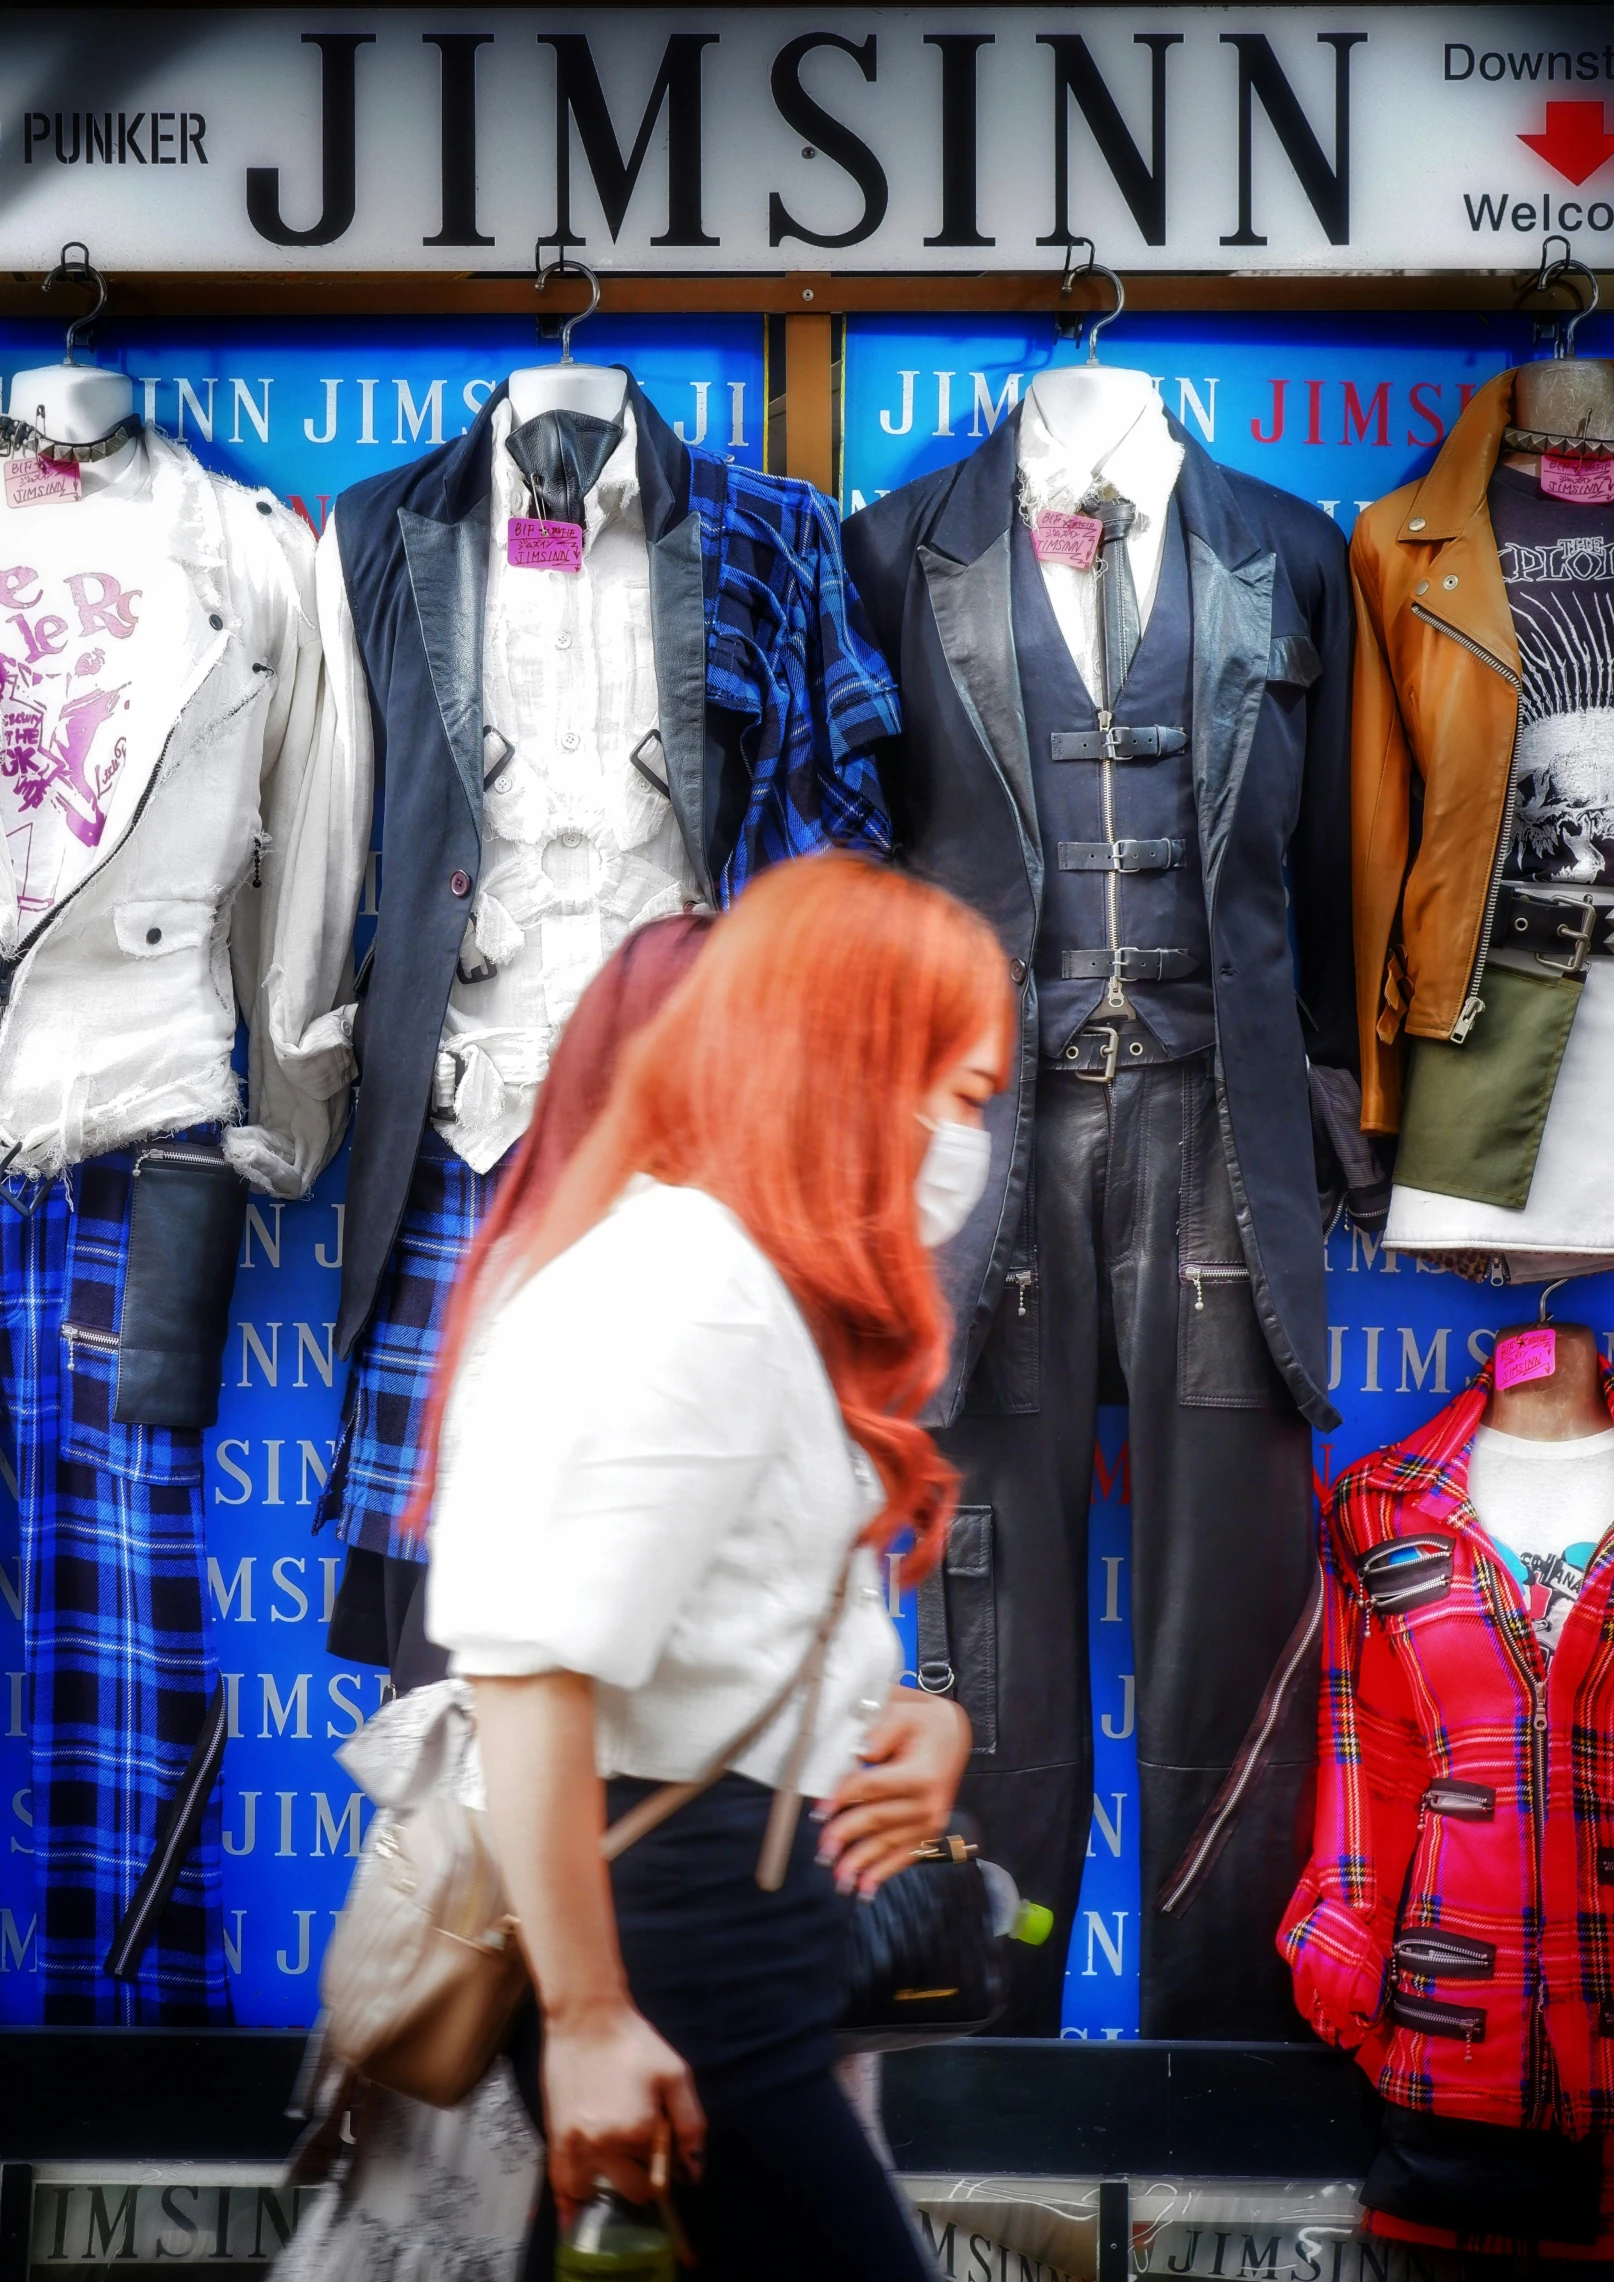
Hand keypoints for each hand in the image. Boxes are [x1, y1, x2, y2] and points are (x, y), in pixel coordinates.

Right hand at [541, 1999, 705, 2222]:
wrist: (586, 2018)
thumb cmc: (635, 2044)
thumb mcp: (675, 2075)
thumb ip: (691, 2125)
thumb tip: (695, 2172)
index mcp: (638, 2131)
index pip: (658, 2176)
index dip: (664, 2170)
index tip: (665, 2160)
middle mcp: (604, 2146)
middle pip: (629, 2189)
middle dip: (639, 2178)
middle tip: (641, 2155)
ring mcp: (575, 2145)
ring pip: (592, 2192)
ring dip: (605, 2190)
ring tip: (614, 2178)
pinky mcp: (555, 2137)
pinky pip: (559, 2182)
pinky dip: (567, 2204)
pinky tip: (572, 2220)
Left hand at [815, 1686, 971, 1897]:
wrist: (954, 1735)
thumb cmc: (924, 1721)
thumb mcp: (904, 1710)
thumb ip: (881, 1730)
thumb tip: (862, 1753)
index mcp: (920, 1774)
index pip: (872, 1787)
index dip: (842, 1798)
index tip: (819, 1812)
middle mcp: (928, 1802)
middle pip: (878, 1820)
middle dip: (847, 1837)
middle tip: (823, 1852)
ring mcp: (930, 1820)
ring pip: (889, 1844)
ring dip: (863, 1862)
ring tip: (840, 1878)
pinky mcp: (929, 1830)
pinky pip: (905, 1855)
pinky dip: (885, 1872)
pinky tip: (866, 1887)